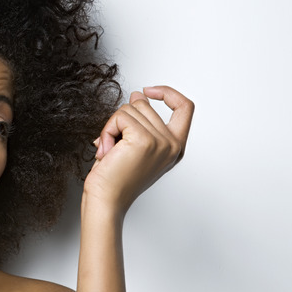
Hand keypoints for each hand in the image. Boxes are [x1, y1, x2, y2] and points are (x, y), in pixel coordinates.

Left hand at [84, 85, 194, 214]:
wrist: (106, 199)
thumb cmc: (116, 177)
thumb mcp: (134, 144)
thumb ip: (142, 121)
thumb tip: (138, 95)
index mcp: (175, 146)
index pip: (185, 107)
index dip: (168, 93)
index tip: (149, 91)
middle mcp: (172, 144)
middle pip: (144, 104)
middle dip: (122, 118)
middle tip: (114, 143)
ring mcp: (160, 142)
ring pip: (130, 108)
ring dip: (112, 126)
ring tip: (111, 150)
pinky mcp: (144, 140)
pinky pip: (120, 117)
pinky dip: (107, 130)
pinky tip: (106, 151)